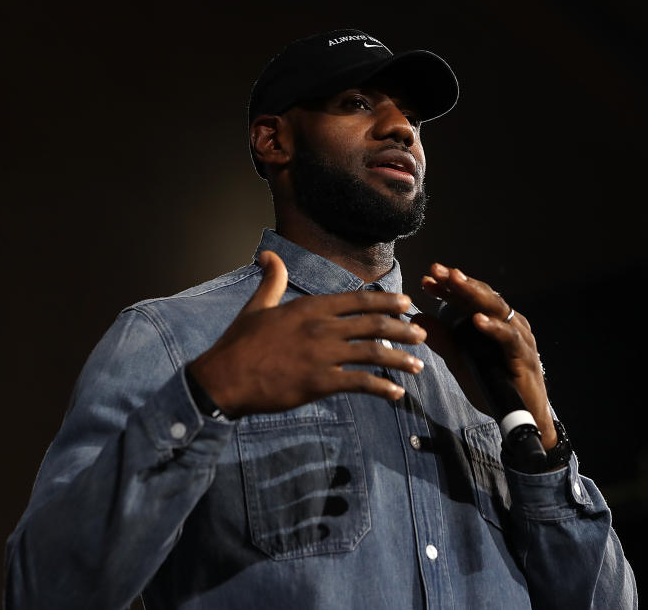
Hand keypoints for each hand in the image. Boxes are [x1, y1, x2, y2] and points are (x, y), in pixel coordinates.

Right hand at [188, 251, 427, 417]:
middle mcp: (322, 328)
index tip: (405, 303)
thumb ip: (271, 280)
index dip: (386, 301)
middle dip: (402, 327)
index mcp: (310, 308)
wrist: (225, 377)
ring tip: (418, 365)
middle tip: (422, 334)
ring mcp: (323, 355)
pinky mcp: (320, 382)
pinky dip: (381, 387)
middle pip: (373, 324)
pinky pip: (360, 383)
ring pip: (373, 352)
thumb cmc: (240, 343)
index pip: (358, 300)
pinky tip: (396, 393)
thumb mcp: (257, 306)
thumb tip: (269, 254)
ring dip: (400, 359)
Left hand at [413, 263, 555, 448]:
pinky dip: (493, 328)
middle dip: (459, 282)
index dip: (449, 287)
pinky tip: (477, 320)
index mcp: (493, 322)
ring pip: (497, 309)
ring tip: (456, 282)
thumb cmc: (493, 385)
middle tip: (438, 270)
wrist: (522, 416)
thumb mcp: (460, 361)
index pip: (469, 298)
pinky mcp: (524, 356)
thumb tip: (417, 317)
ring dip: (475, 295)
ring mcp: (518, 337)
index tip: (427, 278)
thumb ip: (442, 340)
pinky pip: (509, 338)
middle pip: (483, 296)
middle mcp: (508, 324)